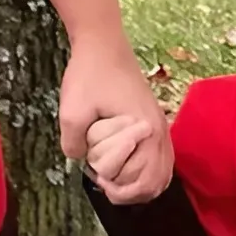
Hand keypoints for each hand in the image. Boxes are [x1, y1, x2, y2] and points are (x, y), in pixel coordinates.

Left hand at [58, 36, 171, 203]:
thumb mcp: (72, 112)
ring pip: (163, 172)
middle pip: (158, 182)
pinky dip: (149, 170)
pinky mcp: (156, 120)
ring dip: (141, 184)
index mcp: (146, 132)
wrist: (103, 43)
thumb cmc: (90, 75)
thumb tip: (81, 160)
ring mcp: (161, 125)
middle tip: (106, 184)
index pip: (140, 179)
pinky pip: (161, 157)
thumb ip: (73, 145)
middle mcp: (160, 131)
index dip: (116, 187)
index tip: (96, 177)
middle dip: (131, 192)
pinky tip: (129, 168)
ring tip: (117, 181)